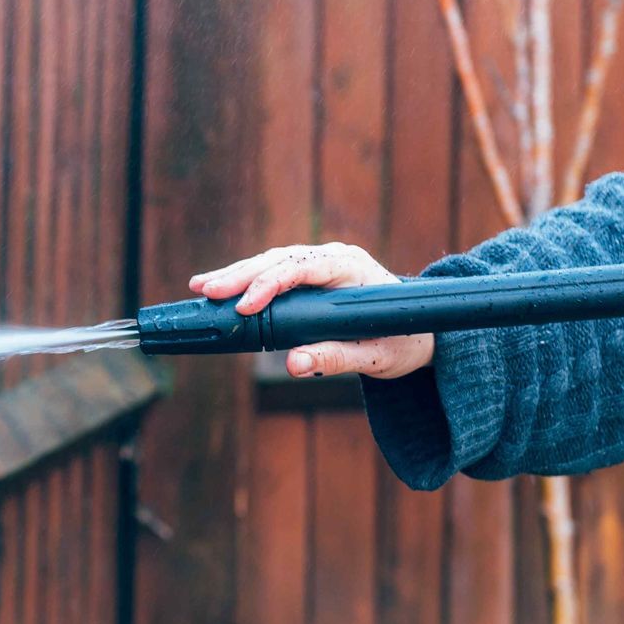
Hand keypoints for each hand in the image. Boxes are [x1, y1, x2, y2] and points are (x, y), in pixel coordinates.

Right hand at [188, 242, 434, 379]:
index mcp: (352, 268)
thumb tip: (293, 365)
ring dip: (236, 274)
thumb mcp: (374, 357)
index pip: (303, 269)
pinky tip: (219, 287)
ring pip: (271, 261)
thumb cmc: (402, 342)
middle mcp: (333, 257)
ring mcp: (320, 263)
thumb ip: (335, 359)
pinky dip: (245, 279)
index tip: (244, 305)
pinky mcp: (308, 274)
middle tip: (208, 290)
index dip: (270, 284)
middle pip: (279, 260)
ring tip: (202, 287)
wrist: (420, 331)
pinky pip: (272, 271)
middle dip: (241, 275)